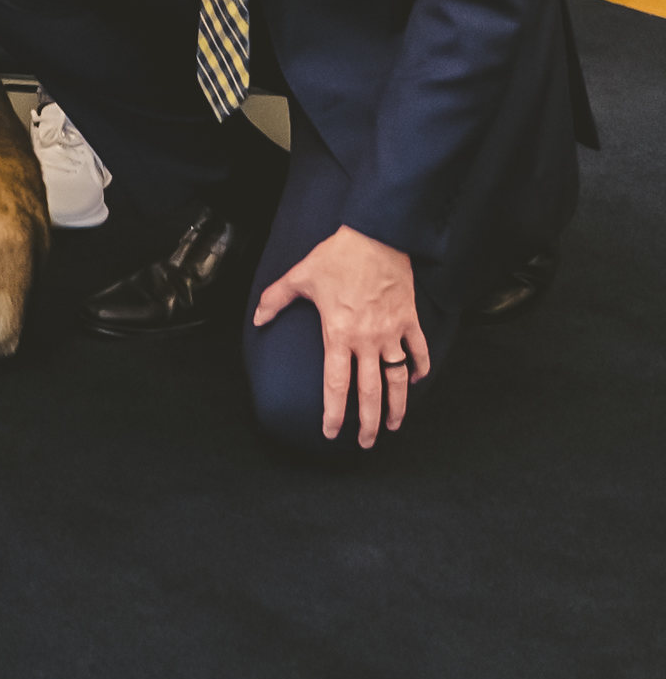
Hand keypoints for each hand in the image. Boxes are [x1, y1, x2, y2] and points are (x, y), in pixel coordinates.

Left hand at [253, 224, 428, 447]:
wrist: (375, 235)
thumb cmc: (336, 256)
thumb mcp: (301, 275)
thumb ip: (276, 299)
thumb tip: (257, 319)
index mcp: (339, 334)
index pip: (336, 384)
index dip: (333, 412)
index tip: (330, 433)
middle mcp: (367, 340)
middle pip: (371, 392)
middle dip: (368, 423)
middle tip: (366, 443)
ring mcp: (392, 332)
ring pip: (398, 380)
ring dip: (397, 406)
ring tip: (393, 425)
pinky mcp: (409, 321)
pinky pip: (419, 352)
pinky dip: (420, 369)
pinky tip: (417, 381)